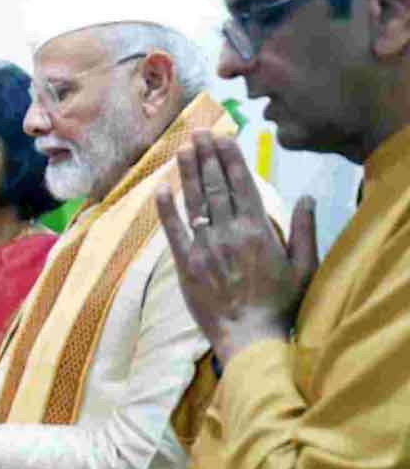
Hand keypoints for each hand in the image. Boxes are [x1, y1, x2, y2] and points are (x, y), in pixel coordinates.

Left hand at [155, 131, 318, 364]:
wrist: (250, 337)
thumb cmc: (281, 304)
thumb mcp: (304, 267)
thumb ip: (305, 230)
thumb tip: (306, 196)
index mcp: (258, 230)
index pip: (242, 184)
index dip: (230, 157)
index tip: (222, 136)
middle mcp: (229, 232)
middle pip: (216, 186)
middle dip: (206, 156)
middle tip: (198, 132)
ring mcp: (205, 247)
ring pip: (195, 203)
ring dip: (188, 173)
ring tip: (183, 148)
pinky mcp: (186, 264)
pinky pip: (174, 232)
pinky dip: (166, 209)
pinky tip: (161, 188)